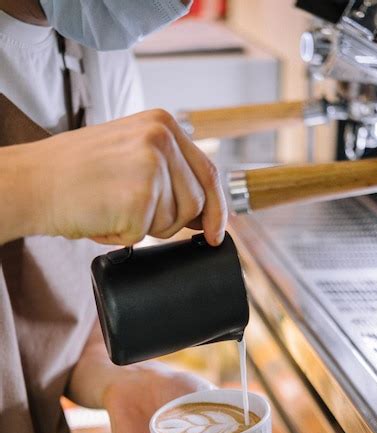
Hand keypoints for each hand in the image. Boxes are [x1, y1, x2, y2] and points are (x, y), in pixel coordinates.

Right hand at [5, 109, 226, 246]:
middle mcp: (162, 138)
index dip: (217, 208)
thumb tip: (204, 212)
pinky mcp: (140, 196)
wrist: (32, 180)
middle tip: (132, 213)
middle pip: (196, 202)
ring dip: (144, 228)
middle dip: (171, 221)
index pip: (208, 171)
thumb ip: (167, 169)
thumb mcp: (129, 152)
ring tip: (111, 208)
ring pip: (174, 222)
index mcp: (162, 123)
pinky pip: (145, 235)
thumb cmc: (74, 173)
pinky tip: (100, 216)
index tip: (215, 232)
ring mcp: (152, 166)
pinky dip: (121, 236)